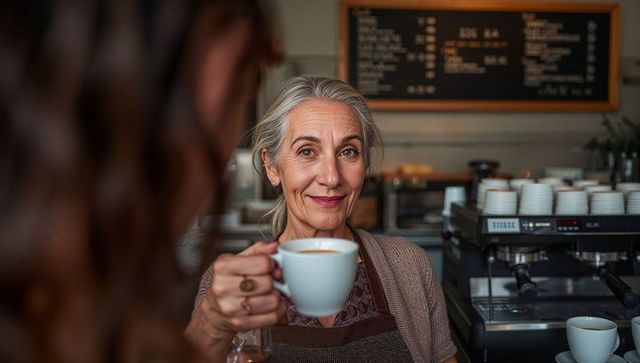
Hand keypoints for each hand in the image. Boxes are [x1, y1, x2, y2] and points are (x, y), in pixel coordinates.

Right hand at [185, 242, 285, 360]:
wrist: (214, 311)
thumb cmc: (227, 282)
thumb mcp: (236, 260)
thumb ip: (257, 251)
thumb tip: (274, 246)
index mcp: (223, 267)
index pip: (262, 262)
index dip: (271, 263)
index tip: (268, 266)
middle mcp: (224, 287)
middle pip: (268, 282)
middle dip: (273, 281)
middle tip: (269, 281)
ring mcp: (231, 308)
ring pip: (272, 301)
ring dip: (276, 297)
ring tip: (268, 293)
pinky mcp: (240, 324)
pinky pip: (272, 317)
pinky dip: (276, 311)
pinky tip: (269, 306)